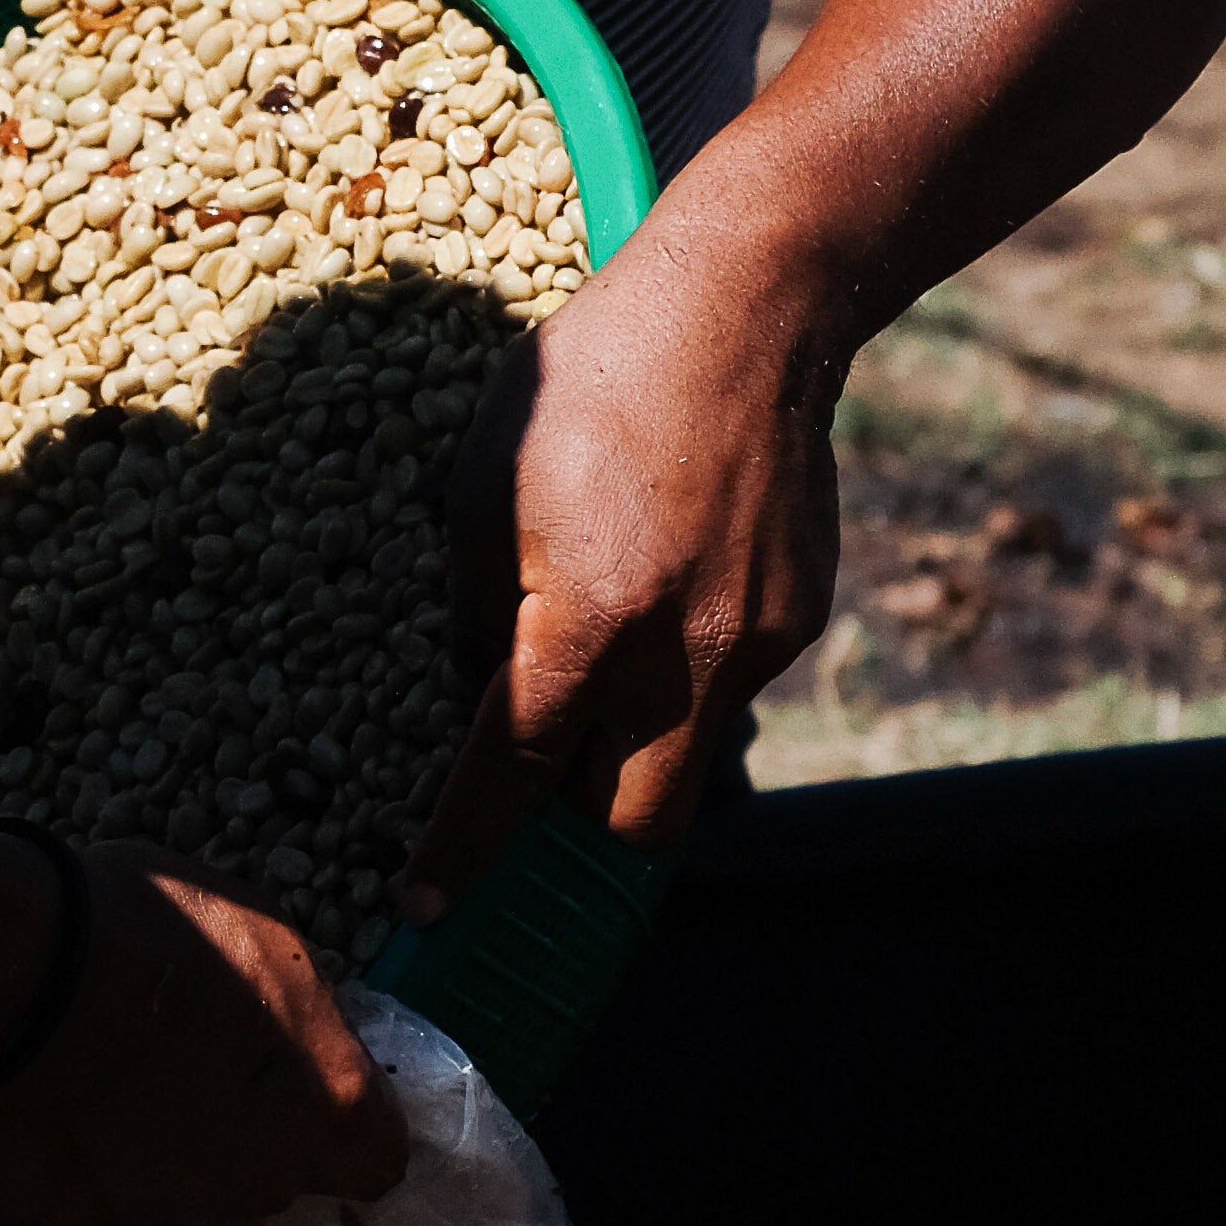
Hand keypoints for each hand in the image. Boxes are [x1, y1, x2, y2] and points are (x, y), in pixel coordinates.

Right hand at [0, 853, 408, 1225]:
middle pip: (266, 1174)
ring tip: (88, 1084)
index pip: (375, 1156)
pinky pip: (97, 1216)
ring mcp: (171, 1223)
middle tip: (166, 1065)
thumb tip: (285, 1043)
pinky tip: (43, 1116)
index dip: (336, 1126)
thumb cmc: (139, 927)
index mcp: (324, 1100)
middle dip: (230, 1132)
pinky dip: (78, 1179)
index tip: (292, 1092)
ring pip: (178, 1200)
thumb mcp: (256, 932)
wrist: (7, 977)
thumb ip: (292, 1012)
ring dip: (151, 1158)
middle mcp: (261, 1180)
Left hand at [398, 199, 841, 913]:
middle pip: (627, 825)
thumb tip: (485, 698)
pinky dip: (689, 671)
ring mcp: (754, 645)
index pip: (511, 778)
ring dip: (635, 744)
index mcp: (585, 622)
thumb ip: (480, 613)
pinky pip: (733, 687)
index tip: (425, 909)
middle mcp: (680, 655)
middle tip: (533, 792)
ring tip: (608, 657)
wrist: (744, 315)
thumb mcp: (483, 488)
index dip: (461, 853)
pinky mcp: (800, 622)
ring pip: (689, 760)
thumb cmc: (590, 383)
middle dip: (572, 831)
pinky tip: (671, 583)